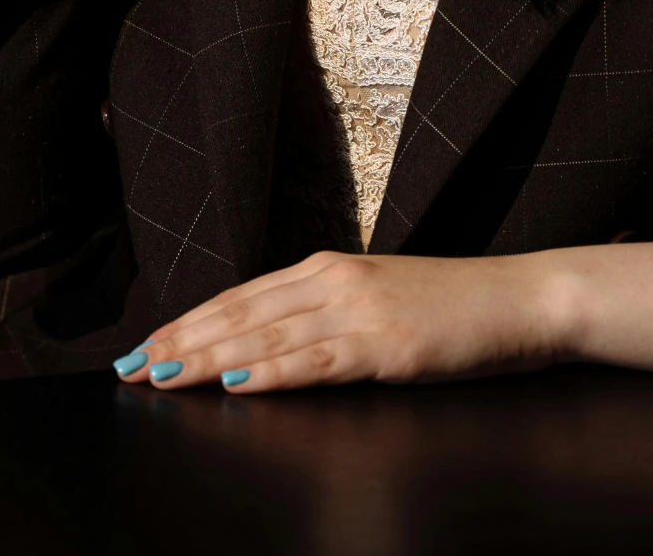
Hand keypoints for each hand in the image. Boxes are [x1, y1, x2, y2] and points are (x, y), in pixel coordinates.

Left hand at [117, 251, 563, 392]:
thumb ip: (322, 314)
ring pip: (264, 338)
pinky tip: (236, 384)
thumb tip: (263, 343)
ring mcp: (358, 312)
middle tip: (131, 366)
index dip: (186, 322)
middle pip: (238, 315)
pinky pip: (315, 362)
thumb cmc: (451, 309)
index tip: (144, 345)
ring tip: (161, 375)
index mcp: (324, 268)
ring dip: (206, 359)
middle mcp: (332, 282)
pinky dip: (270, 373)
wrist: (521, 300)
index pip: (238, 297)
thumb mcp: (376, 299)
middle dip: (179, 342)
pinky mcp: (385, 346)